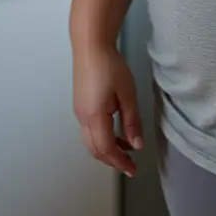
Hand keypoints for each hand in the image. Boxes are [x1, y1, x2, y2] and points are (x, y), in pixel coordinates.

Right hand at [73, 42, 143, 176]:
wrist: (90, 46)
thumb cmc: (110, 66)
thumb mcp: (127, 93)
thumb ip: (131, 120)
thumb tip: (136, 145)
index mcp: (94, 117)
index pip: (106, 149)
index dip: (120, 162)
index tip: (133, 170)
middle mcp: (82, 119)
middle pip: (95, 149)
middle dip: (113, 160)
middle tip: (130, 166)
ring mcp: (79, 112)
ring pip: (91, 141)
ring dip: (108, 149)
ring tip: (127, 149)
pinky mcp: (80, 105)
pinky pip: (90, 130)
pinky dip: (103, 137)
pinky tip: (116, 132)